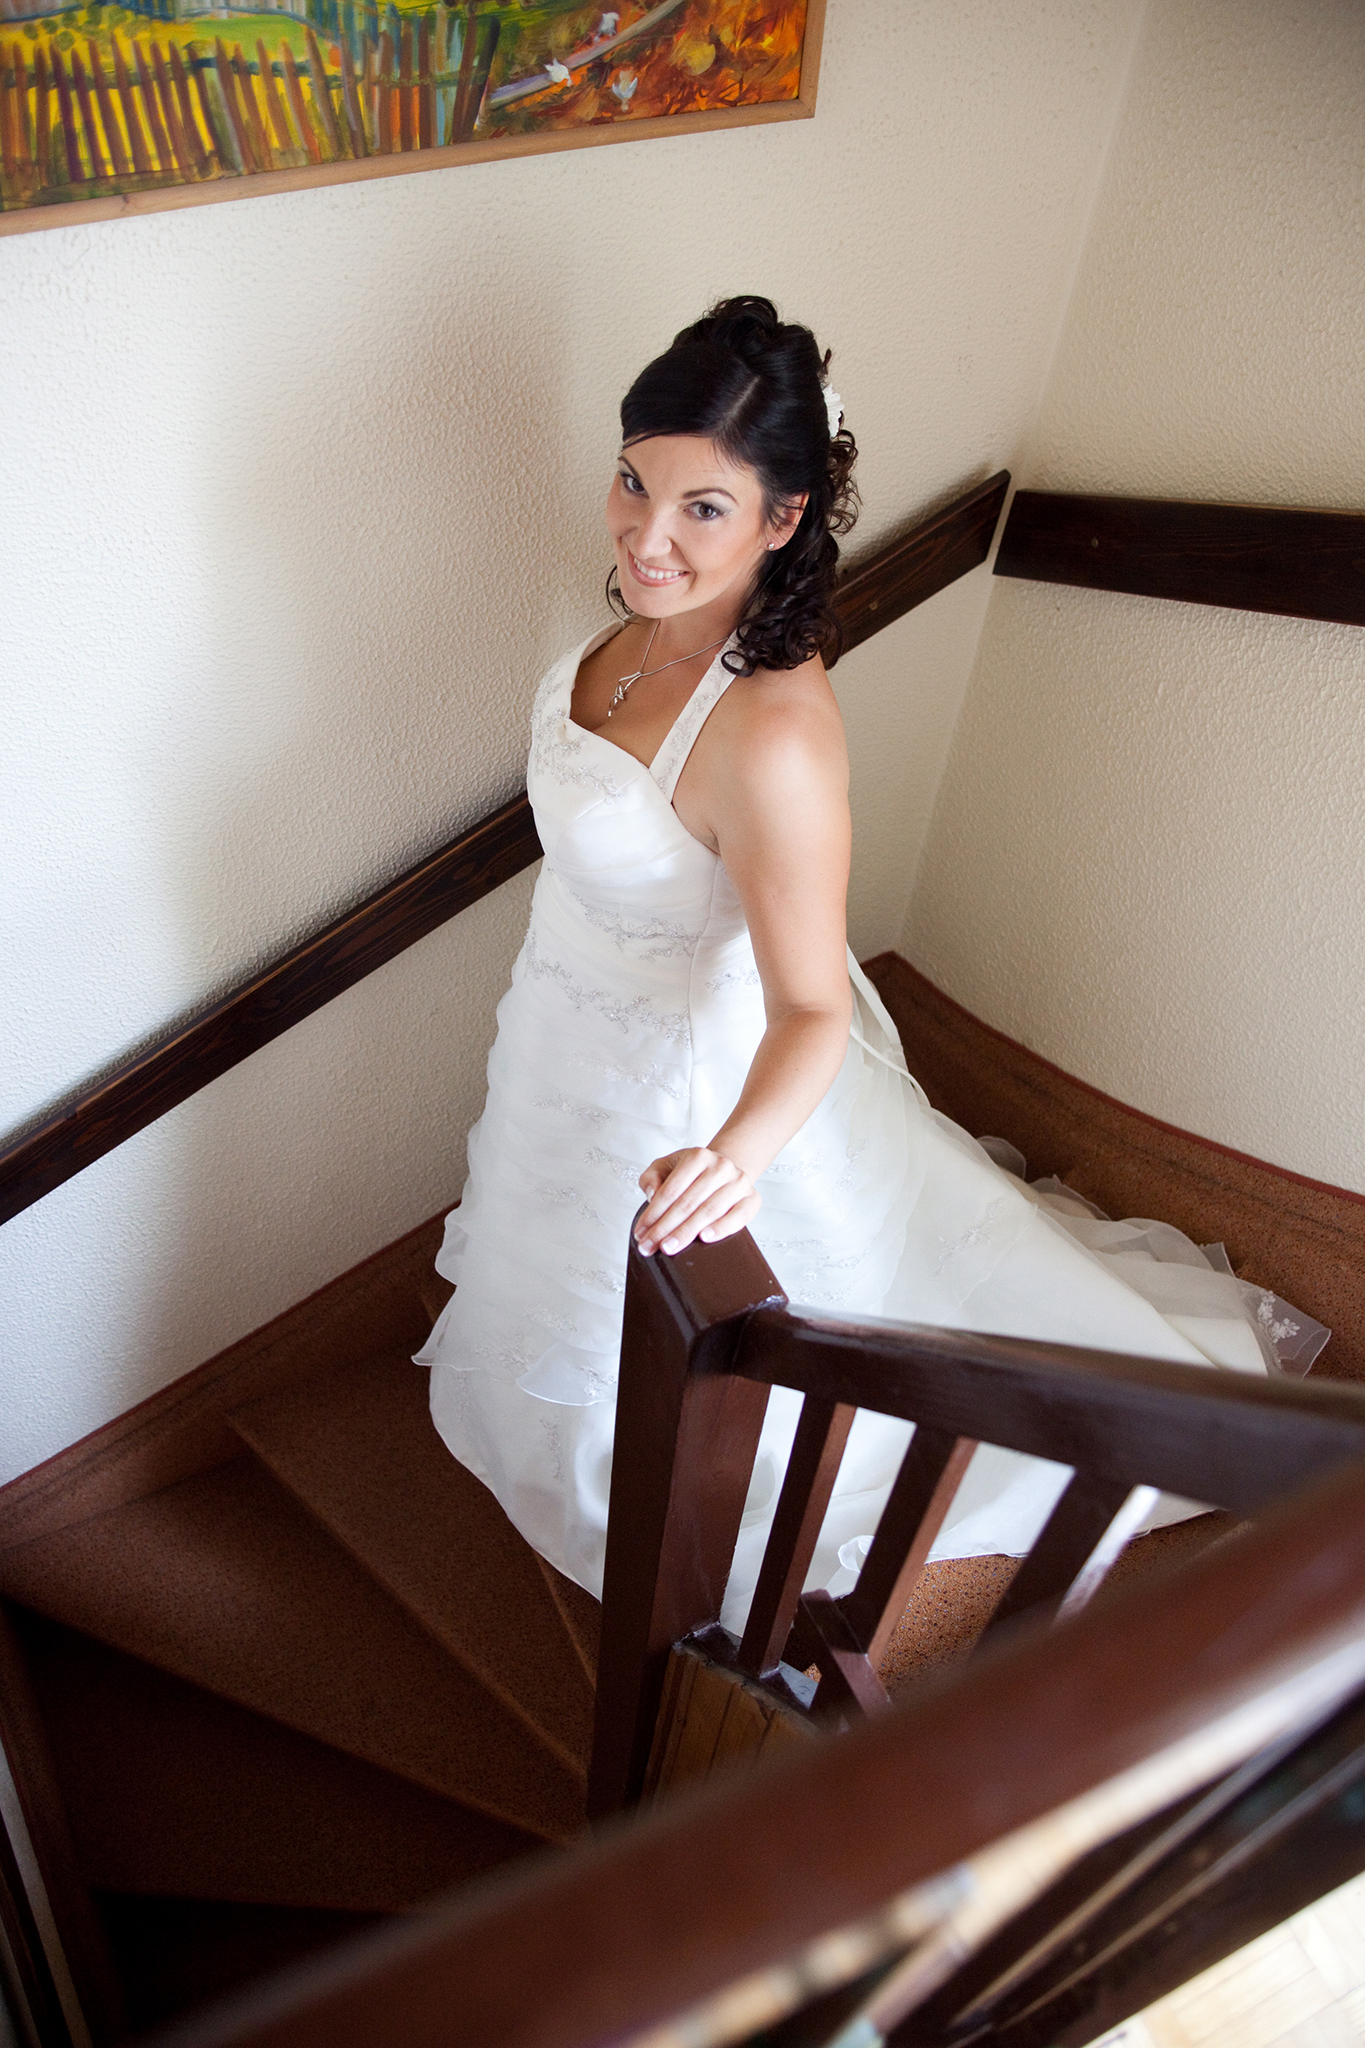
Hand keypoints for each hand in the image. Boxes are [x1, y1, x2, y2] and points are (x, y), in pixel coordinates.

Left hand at [634, 1147, 760, 1256]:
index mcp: (697, 1156)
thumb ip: (652, 1177)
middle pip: (688, 1203)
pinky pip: (738, 1217)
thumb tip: (652, 1195)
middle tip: (651, 1246)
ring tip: (669, 1248)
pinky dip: (722, 1228)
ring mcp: (738, 1182)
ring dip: (687, 1232)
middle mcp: (720, 1166)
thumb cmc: (691, 1175)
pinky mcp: (752, 1199)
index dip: (653, 1214)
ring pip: (709, 1211)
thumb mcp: (667, 1167)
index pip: (671, 1190)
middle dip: (665, 1228)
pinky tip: (705, 1238)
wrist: (725, 1171)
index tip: (640, 1233)